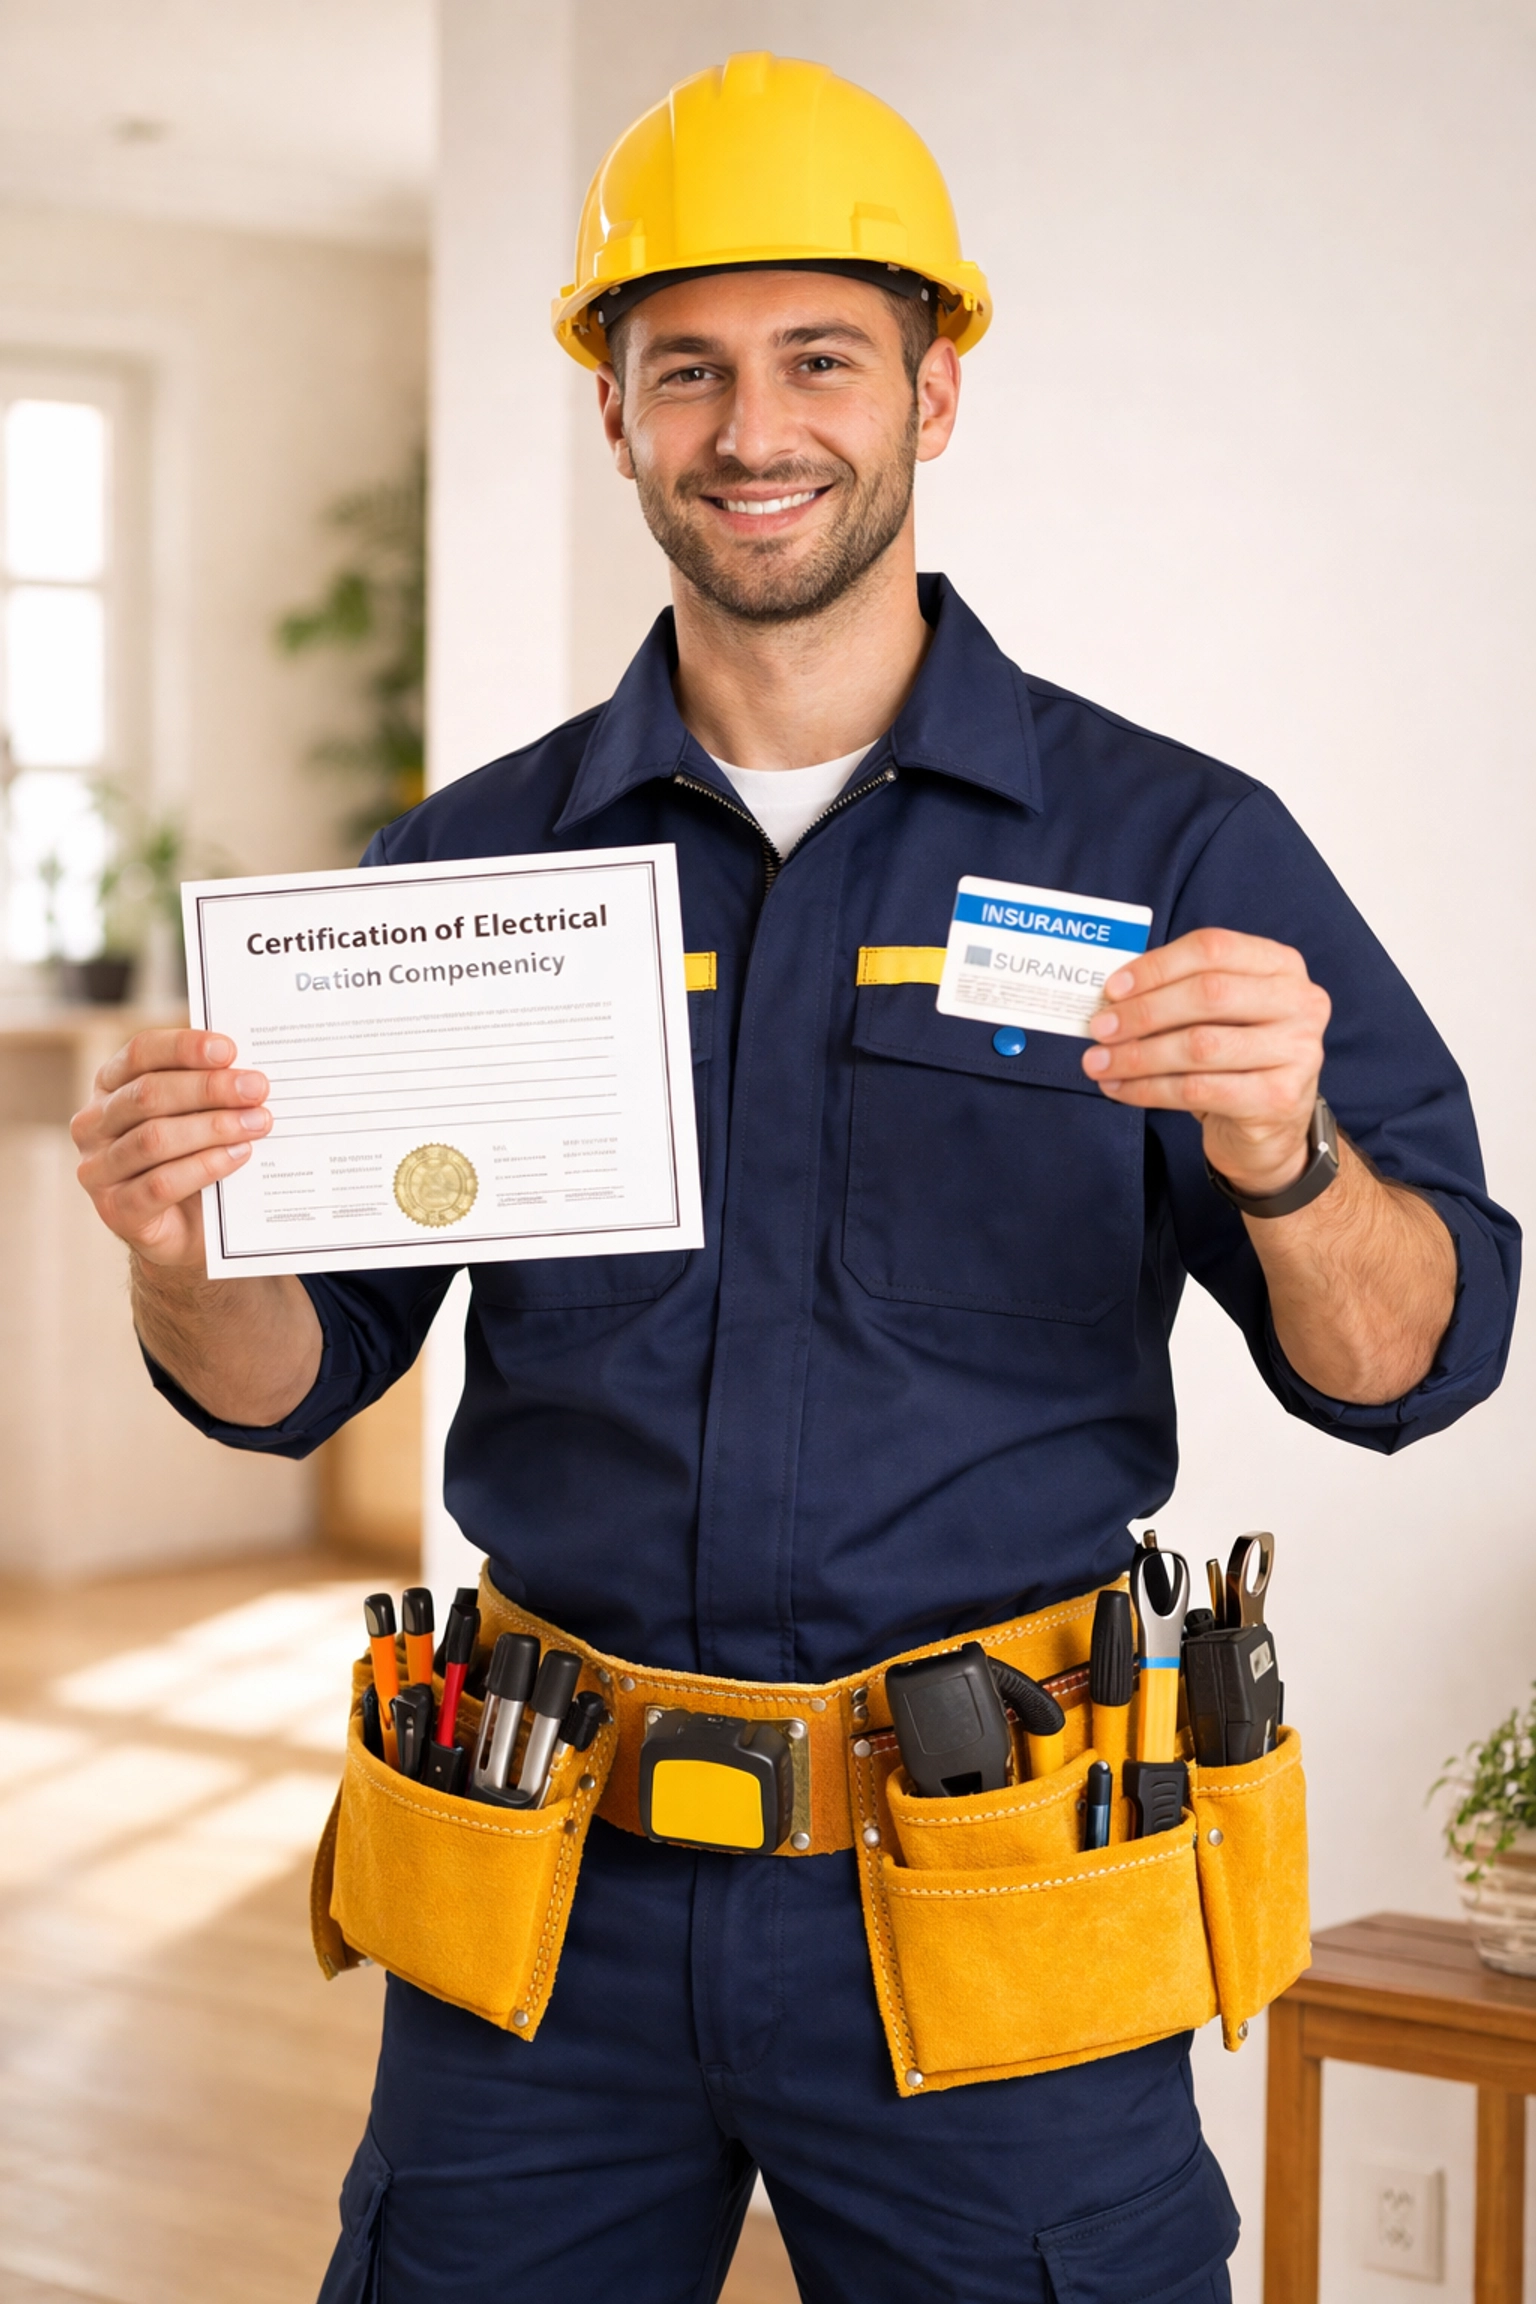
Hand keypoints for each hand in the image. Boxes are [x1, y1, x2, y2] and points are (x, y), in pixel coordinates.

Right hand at [71, 1029, 271, 1269]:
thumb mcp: (196, 1115)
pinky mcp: (116, 1210)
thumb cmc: (192, 1156)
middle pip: (149, 1094)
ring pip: (155, 1139)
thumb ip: (210, 1090)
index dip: (184, 1048)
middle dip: (209, 1088)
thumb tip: (248, 1070)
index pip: (141, 1053)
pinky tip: (238, 1156)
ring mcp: (98, 1169)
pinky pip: (161, 1183)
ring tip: (258, 1123)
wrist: (186, 1230)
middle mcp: (94, 1124)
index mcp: (110, 1086)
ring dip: (213, 1128)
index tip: (230, 1049)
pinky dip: (204, 1166)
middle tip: (257, 1088)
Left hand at [1080, 928, 1330, 1198]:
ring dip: (1138, 1055)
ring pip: (1200, 1046)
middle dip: (1144, 1012)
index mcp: (1282, 965)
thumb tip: (1113, 997)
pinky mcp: (1279, 1097)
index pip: (1214, 949)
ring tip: (1098, 1062)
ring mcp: (1297, 1051)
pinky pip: (1198, 1090)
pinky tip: (1119, 1089)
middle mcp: (1300, 1002)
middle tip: (1100, 1029)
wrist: (1270, 1127)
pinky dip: (1148, 1089)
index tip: (1113, 988)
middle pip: (1209, 994)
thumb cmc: (1236, 1058)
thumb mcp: (1219, 1015)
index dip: (1157, 966)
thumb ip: (1178, 993)